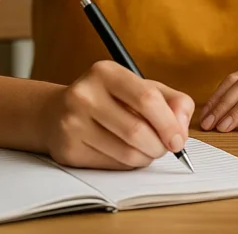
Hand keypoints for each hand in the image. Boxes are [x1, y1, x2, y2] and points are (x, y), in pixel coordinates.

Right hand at [38, 60, 193, 169]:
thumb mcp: (140, 88)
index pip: (147, 99)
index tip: (179, 139)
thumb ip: (172, 101)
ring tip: (147, 150)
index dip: (169, 123)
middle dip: (159, 145)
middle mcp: (85, 94)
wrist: (55, 113)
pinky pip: (112, 165)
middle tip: (164, 148)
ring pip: (126, 153)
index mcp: (106, 72)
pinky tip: (126, 154)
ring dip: (146, 157)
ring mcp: (72, 123)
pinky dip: (128, 165)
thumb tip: (182, 126)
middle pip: (137, 130)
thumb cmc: (108, 99)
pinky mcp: (68, 150)